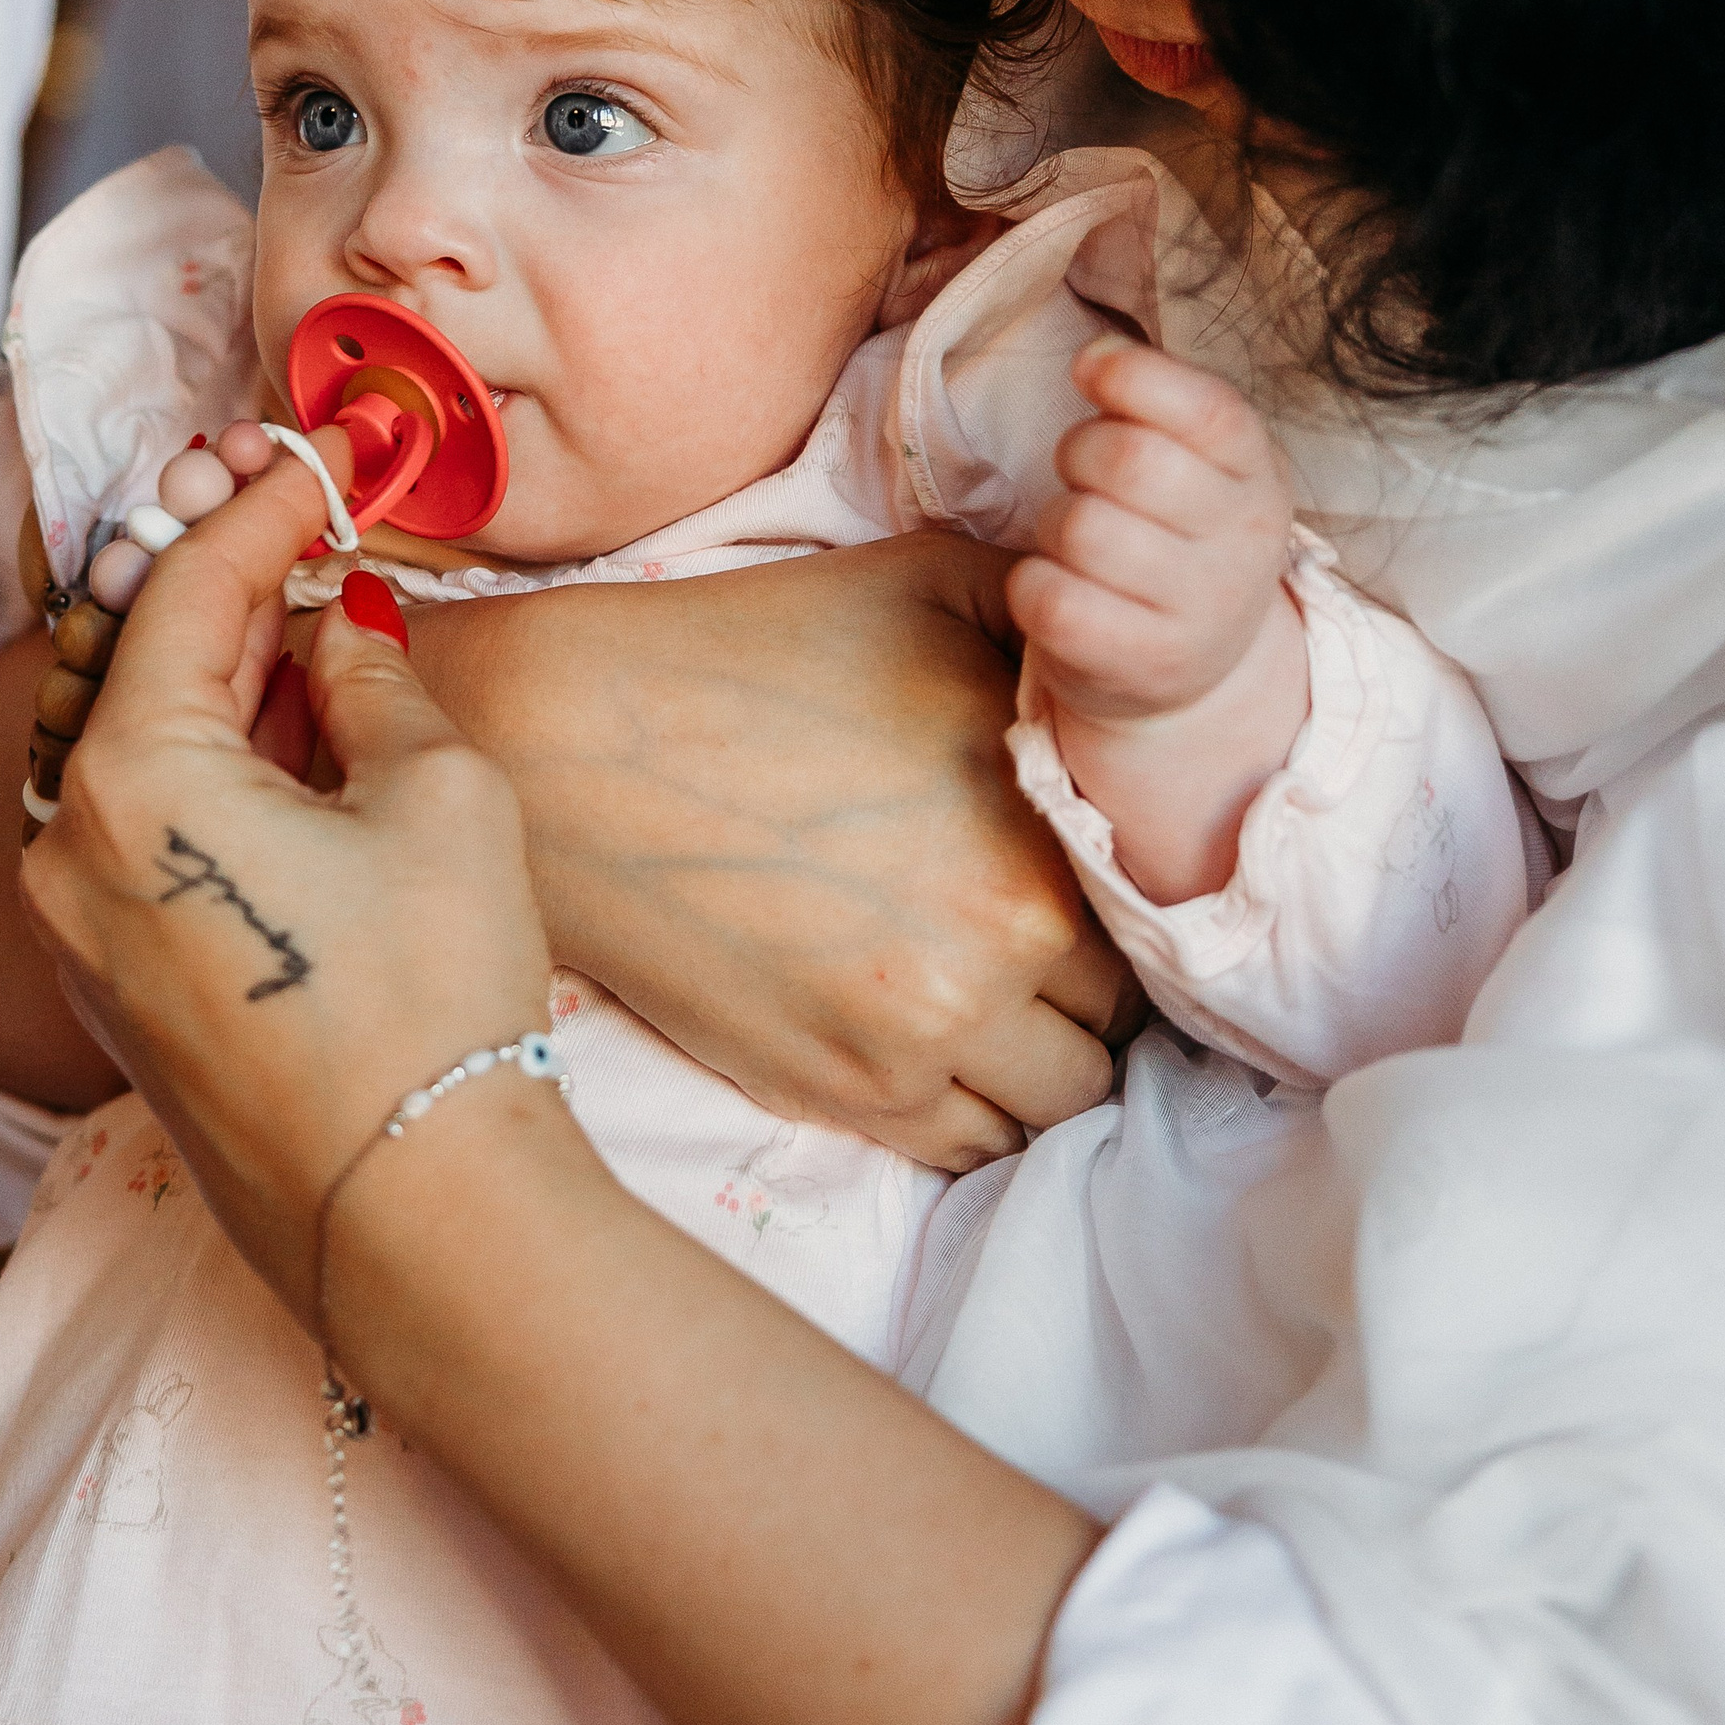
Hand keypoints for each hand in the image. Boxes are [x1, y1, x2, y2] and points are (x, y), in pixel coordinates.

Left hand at [20, 434, 557, 1321]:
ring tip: (303, 600)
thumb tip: (346, 630)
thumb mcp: (434, 796)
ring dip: (215, 667)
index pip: (185, 591)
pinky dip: (207, 757)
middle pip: (136, 660)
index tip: (325, 457)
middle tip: (289, 497)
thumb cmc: (427, 998)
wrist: (411, 1216)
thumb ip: (374, 682)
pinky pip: (141, 825)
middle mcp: (64, 848)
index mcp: (123, 780)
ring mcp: (80, 928)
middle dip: (218, 574)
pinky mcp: (118, 985)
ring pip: (134, 745)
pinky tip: (290, 724)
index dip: (263, 509)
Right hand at [400, 532, 1140, 1170]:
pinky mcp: (839, 1090)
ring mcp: (918, 1033)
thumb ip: (1051, 621)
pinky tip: (925, 1037)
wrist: (572, 742)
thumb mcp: (926, 578)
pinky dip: (966, 1107)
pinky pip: (966, 1145)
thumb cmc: (749, 646)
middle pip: (1116, 1016)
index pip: (1152, 908)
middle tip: (1021, 932)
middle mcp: (1000, 943)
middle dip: (1082, 979)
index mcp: (1038, 823)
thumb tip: (1118, 649)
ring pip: (1057, 1099)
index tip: (1065, 867)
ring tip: (976, 990)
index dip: (1114, 888)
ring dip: (1035, 1054)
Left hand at [1009, 337, 1296, 732]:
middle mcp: (1243, 547)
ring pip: (1081, 528)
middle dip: (1079, 451)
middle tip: (1084, 474)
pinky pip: (1049, 598)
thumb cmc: (1177, 536)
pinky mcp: (1139, 665)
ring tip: (1080, 541)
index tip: (1090, 370)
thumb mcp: (1201, 462)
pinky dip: (1032, 583)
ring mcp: (1197, 614)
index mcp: (1260, 476)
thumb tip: (1097, 356)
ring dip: (1055, 523)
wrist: (1197, 675)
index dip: (1133, 375)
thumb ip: (1160, 399)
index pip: (1208, 411)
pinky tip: (1061, 586)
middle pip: (1127, 460)